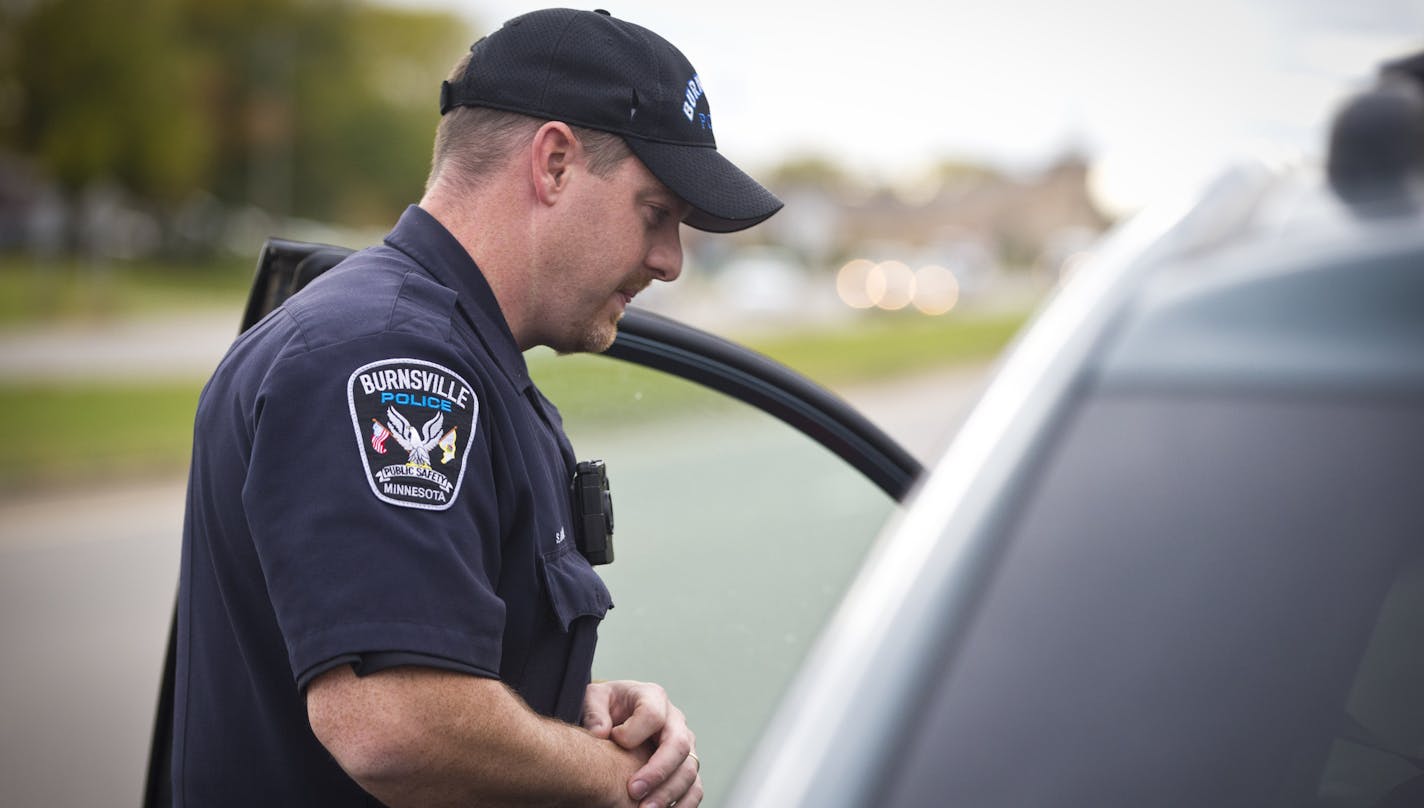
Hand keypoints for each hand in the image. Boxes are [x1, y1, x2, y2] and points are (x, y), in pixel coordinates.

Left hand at [583, 680, 701, 807]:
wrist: (616, 719)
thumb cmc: (606, 708)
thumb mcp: (594, 699)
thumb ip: (594, 711)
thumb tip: (601, 732)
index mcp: (653, 697)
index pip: (654, 714)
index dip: (634, 732)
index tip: (614, 741)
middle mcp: (675, 721)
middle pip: (679, 745)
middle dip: (657, 772)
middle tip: (633, 791)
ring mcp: (684, 745)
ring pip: (689, 770)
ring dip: (669, 793)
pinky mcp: (686, 768)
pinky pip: (695, 789)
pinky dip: (683, 805)